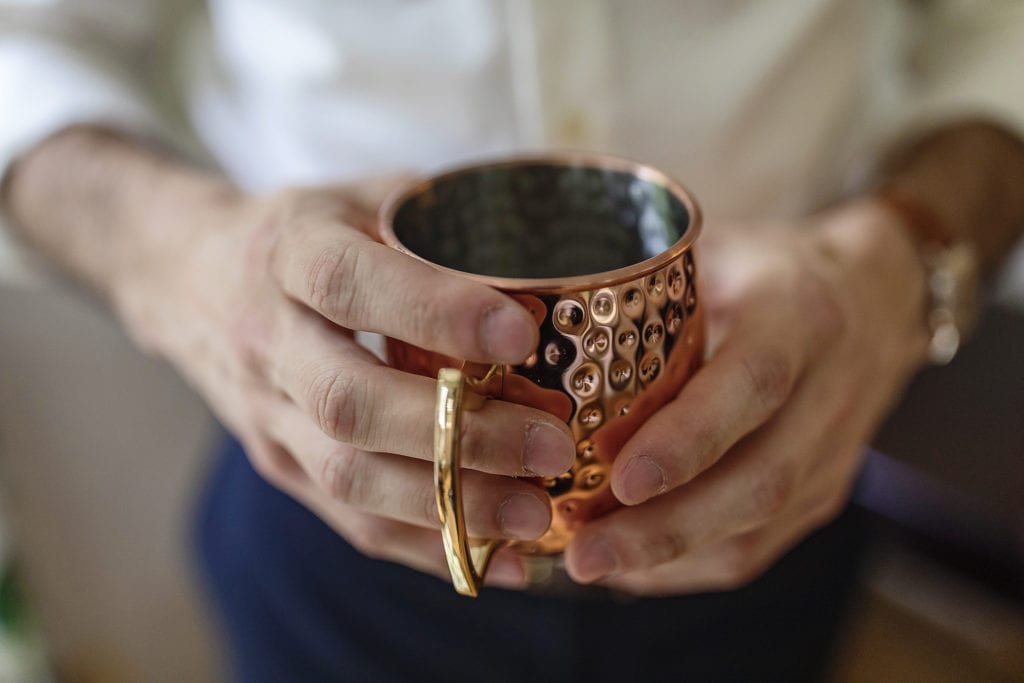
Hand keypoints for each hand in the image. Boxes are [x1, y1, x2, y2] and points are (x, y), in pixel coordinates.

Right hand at [114, 179, 575, 586]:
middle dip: (459, 434)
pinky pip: (349, 520)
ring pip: (349, 478)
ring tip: (537, 514)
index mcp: (288, 254)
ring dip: (448, 506)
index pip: (349, 284)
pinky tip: (497, 558)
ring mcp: (265, 414)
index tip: (522, 333)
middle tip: (551, 448)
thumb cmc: (306, 231)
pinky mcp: (277, 464)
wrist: (190, 278)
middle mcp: (267, 339)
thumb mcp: (361, 197)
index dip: (435, 312)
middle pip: (350, 404)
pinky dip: (426, 546)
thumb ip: (441, 226)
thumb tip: (554, 269)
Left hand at [564, 199, 929, 594]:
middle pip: (758, 480)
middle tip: (584, 553)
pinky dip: (689, 564)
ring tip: (591, 562)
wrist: (878, 297)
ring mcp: (835, 452)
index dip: (691, 437)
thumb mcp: (716, 249)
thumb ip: (646, 283)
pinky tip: (632, 565)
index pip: (753, 384)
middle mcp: (830, 391)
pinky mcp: (824, 491)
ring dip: (670, 557)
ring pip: (758, 527)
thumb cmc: (768, 269)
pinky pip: (760, 546)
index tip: (621, 479)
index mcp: (800, 316)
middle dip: (665, 529)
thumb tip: (534, 320)